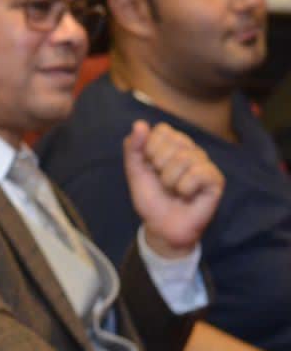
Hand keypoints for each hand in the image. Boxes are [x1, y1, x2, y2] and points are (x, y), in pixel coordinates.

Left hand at [123, 121, 223, 257]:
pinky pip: (197, 174)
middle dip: (159, 166)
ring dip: (169, 180)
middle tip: (162, 182)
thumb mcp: (135, 172)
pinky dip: (184, 188)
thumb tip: (140, 124)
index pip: (162, 130)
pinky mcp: (216, 180)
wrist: (162, 226)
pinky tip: (187, 195)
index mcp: (172, 144)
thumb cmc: (152, 198)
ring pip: (183, 159)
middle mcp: (191, 150)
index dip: (149, 149)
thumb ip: (134, 148)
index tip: (150, 166)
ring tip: (173, 190)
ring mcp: (205, 164)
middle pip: (173, 142)